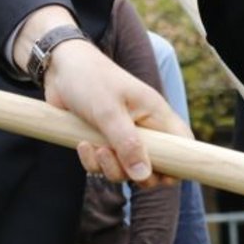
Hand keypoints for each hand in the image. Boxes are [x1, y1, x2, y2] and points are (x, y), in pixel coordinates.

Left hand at [45, 36, 192, 184]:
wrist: (61, 67)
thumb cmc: (91, 81)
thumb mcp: (109, 112)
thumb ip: (128, 145)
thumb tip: (144, 176)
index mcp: (156, 114)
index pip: (182, 143)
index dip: (178, 164)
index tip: (157, 175)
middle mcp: (144, 127)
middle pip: (153, 166)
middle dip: (132, 172)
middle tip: (111, 156)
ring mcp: (123, 135)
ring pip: (127, 169)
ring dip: (108, 167)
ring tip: (93, 146)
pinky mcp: (103, 141)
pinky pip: (105, 165)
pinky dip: (92, 162)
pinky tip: (82, 144)